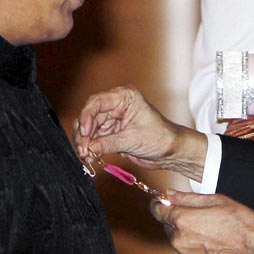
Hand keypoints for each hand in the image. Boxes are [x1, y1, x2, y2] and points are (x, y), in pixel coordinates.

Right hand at [75, 85, 207, 181]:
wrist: (170, 151)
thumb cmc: (160, 138)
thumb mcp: (132, 140)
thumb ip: (107, 144)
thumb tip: (87, 149)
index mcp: (124, 96)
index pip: (96, 102)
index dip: (86, 117)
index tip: (84, 134)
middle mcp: (116, 104)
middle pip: (89, 116)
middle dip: (84, 134)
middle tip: (83, 151)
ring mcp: (112, 117)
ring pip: (89, 128)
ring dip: (85, 142)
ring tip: (86, 156)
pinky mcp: (111, 131)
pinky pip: (94, 137)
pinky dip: (90, 147)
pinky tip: (90, 157)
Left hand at [151, 191, 253, 253]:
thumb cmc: (238, 222)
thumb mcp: (215, 200)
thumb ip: (187, 198)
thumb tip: (169, 194)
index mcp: (182, 220)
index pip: (158, 211)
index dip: (160, 204)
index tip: (163, 201)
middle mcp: (179, 240)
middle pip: (168, 226)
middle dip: (178, 219)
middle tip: (198, 214)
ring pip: (179, 240)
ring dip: (187, 234)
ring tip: (209, 229)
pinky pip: (188, 253)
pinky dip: (195, 247)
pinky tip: (211, 241)